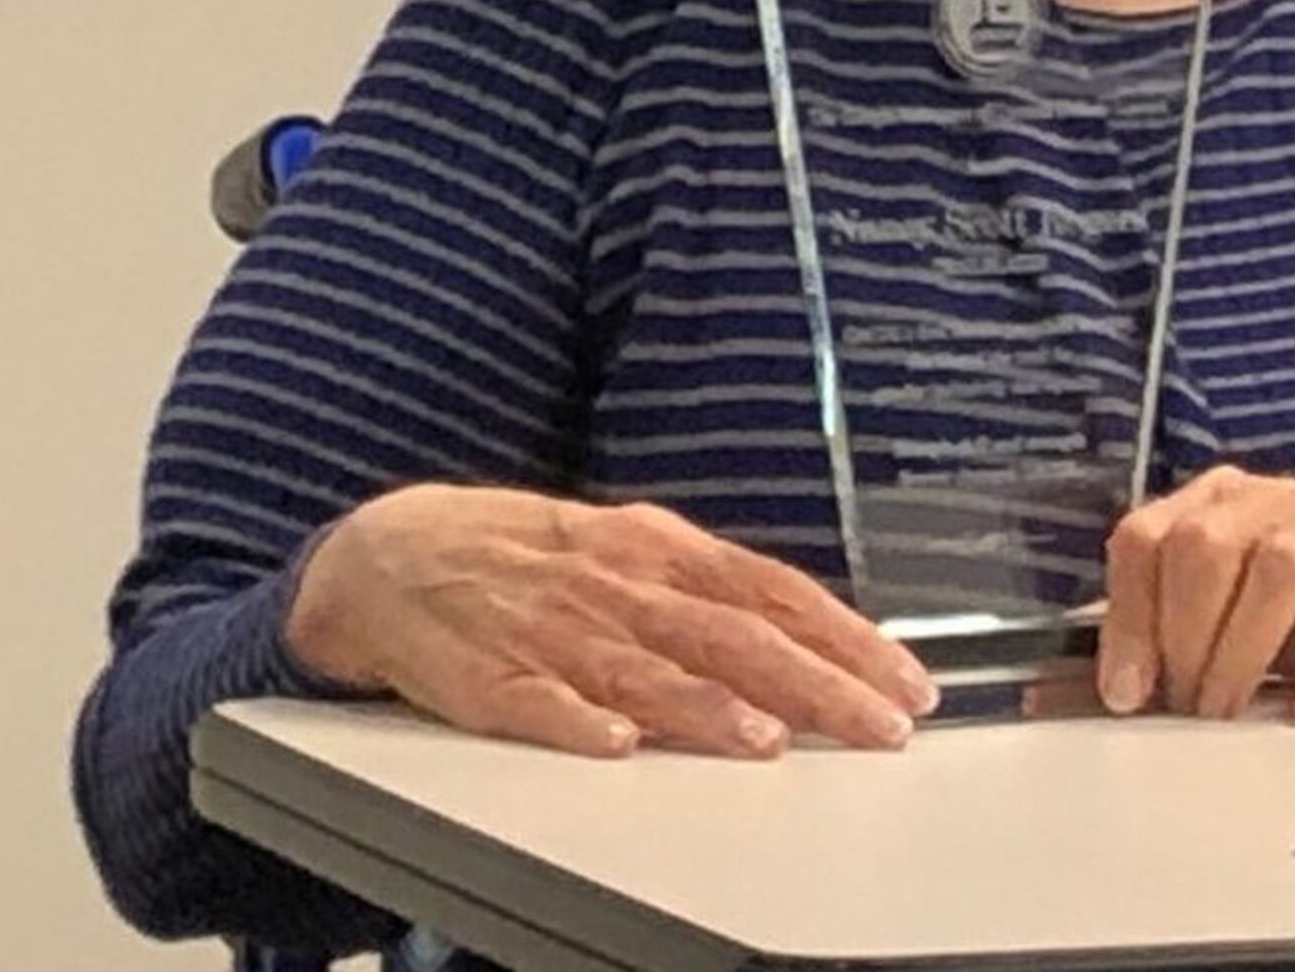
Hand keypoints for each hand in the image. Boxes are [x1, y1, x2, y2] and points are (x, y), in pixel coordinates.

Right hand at [285, 485, 936, 759]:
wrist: (388, 553)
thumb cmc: (529, 559)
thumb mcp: (631, 551)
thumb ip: (714, 596)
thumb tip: (813, 636)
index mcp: (656, 550)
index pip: (770, 591)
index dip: (844, 636)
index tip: (906, 681)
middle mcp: (615, 584)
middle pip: (728, 633)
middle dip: (813, 682)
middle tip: (879, 726)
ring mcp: (548, 628)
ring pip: (641, 668)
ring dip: (705, 707)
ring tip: (766, 741)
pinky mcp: (482, 675)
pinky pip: (532, 701)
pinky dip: (574, 722)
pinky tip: (614, 744)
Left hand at [1096, 465, 1294, 724]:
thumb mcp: (1235, 620)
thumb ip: (1169, 635)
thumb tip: (1094, 686)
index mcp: (1226, 502)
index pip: (1148, 537)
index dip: (1127, 616)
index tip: (1125, 691)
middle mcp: (1283, 502)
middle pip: (1206, 543)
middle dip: (1183, 635)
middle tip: (1184, 706)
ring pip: (1280, 565)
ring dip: (1241, 650)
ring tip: (1228, 712)